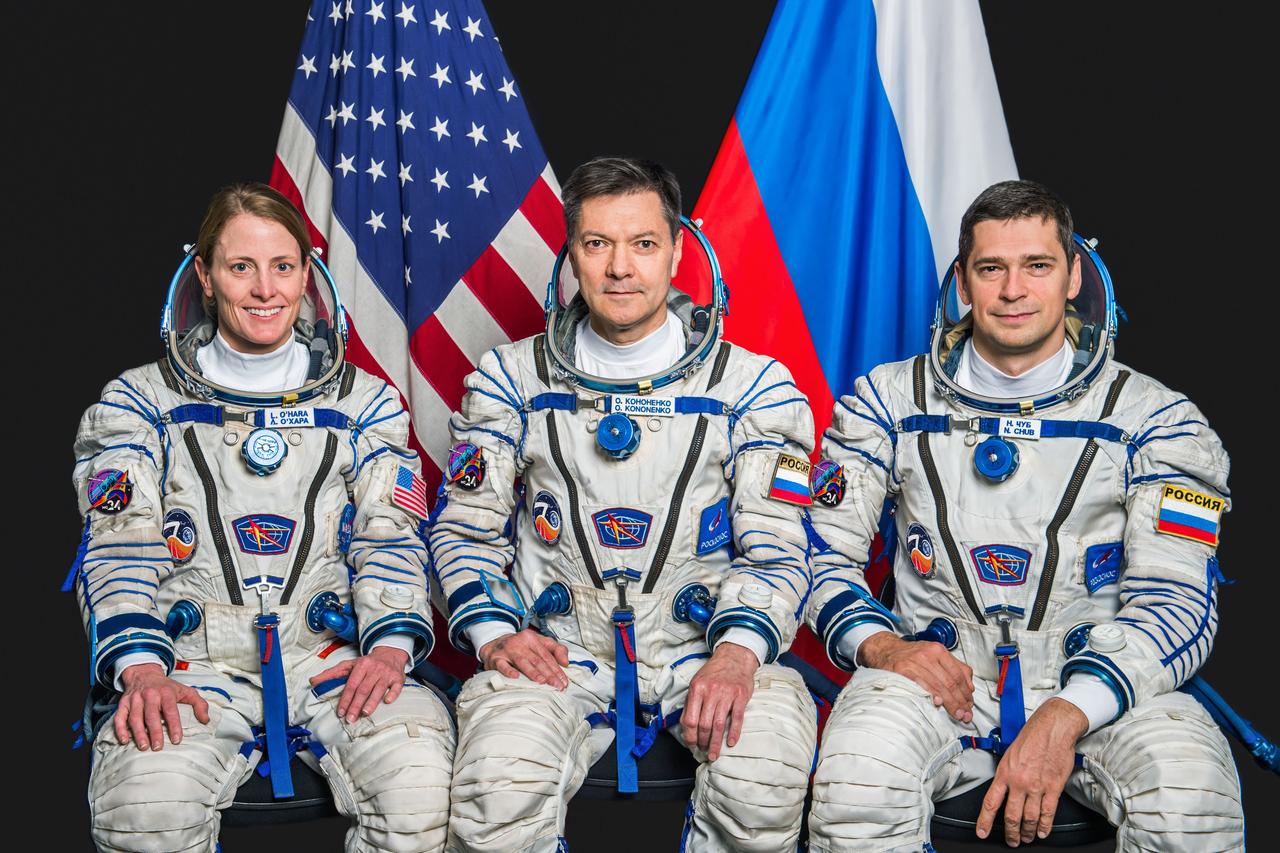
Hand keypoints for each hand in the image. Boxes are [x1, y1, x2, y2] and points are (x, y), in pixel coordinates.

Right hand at [115, 663, 209, 751]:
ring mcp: (135, 699)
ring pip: (135, 717)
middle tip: (158, 747)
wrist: (145, 673)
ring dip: (138, 733)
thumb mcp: (186, 691)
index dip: (174, 725)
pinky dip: (120, 729)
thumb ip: (199, 704)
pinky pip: (119, 717)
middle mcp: (150, 695)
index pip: (171, 710)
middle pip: (151, 715)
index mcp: (166, 693)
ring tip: (144, 747)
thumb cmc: (167, 687)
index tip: (177, 740)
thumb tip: (205, 720)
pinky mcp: (123, 703)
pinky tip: (124, 740)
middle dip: (155, 732)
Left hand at [310, 645, 409, 722]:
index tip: (341, 712)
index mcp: (361, 665)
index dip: (345, 699)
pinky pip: (397, 687)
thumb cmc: (367, 663)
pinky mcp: (399, 678)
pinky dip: (392, 695)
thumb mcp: (349, 665)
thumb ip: (331, 674)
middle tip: (350, 719)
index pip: (351, 685)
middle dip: (356, 705)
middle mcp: (375, 669)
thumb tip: (312, 682)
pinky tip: (387, 702)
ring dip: (372, 702)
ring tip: (364, 714)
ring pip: (379, 689)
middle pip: (364, 689)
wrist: (390, 653)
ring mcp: (388, 673)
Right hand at [478, 629, 569, 689]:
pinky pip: (502, 665)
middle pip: (537, 660)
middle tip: (557, 686)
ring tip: (542, 681)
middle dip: (548, 674)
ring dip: (533, 673)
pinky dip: (508, 671)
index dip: (557, 669)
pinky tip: (516, 677)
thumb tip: (566, 662)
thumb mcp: (538, 642)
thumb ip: (556, 649)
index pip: (547, 655)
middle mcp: (520, 642)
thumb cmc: (520, 646)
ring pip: (522, 662)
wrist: (494, 644)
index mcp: (531, 638)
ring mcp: (507, 650)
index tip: (564, 681)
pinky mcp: (496, 658)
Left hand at [682, 642, 758, 760]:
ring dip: (716, 743)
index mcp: (697, 689)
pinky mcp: (741, 696)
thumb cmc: (714, 672)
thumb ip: (691, 702)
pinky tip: (731, 743)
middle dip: (703, 742)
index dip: (689, 736)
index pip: (690, 719)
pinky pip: (737, 719)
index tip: (691, 744)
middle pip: (704, 725)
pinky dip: (734, 733)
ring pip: (719, 725)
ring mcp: (727, 694)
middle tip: (704, 751)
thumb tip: (685, 725)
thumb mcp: (697, 682)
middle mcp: (711, 692)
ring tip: (714, 754)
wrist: (734, 657)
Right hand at [858, 632, 974, 722]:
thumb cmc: (911, 656)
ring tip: (957, 714)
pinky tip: (937, 702)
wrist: (885, 650)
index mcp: (938, 650)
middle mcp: (928, 655)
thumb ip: (953, 667)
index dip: (966, 692)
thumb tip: (970, 687)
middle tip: (965, 714)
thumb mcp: (933, 654)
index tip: (970, 705)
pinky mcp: (902, 670)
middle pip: (950, 682)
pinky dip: (930, 694)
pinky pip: (920, 684)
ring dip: (950, 702)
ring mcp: (915, 662)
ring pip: (938, 685)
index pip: (959, 674)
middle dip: (960, 701)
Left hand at [976, 697, 1088, 845]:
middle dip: (1011, 833)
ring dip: (1028, 832)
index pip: (990, 803)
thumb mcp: (1009, 753)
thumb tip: (1003, 787)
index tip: (981, 832)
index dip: (984, 821)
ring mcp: (1036, 786)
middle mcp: (1019, 782)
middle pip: (1011, 816)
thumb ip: (1006, 773)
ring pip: (1030, 818)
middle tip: (1012, 841)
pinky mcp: (1053, 787)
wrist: (1052, 728)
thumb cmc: (1031, 736)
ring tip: (1027, 838)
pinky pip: (1048, 812)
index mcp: (1004, 773)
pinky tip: (1043, 831)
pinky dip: (1045, 825)